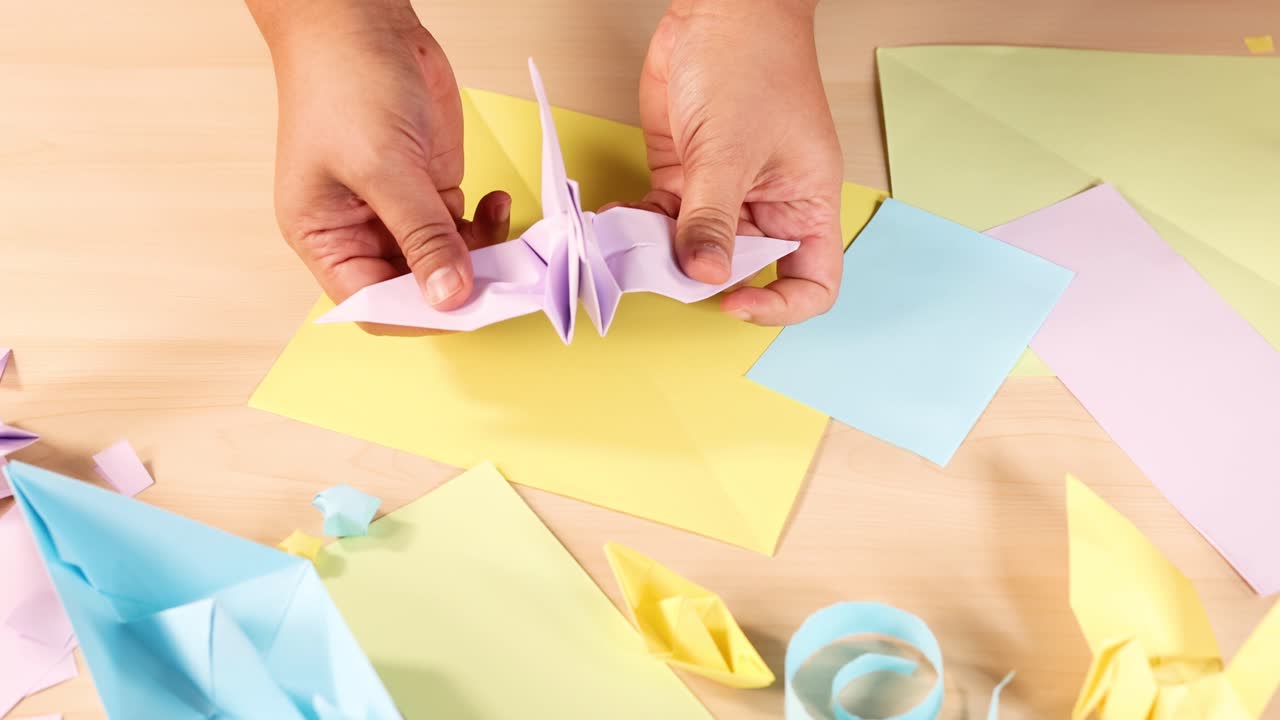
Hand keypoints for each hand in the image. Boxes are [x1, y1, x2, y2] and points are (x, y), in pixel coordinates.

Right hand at [248, 0, 508, 321]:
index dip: (420, 315)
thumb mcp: (383, 166)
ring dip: (483, 256)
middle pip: (416, 289)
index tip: (468, 307)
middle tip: (506, 278)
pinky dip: (489, 225)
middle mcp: (360, 233)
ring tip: (510, 236)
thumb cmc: (343, 82)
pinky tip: (499, 202)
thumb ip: (422, 235)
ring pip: (448, 262)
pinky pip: (464, 229)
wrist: (362, 20)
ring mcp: (399, 211)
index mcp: (326, 238)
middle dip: (461, 286)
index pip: (374, 305)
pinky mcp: (430, 187)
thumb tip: (449, 296)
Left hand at [639, 0, 842, 324]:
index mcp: (805, 204)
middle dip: (704, 277)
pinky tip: (615, 223)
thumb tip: (705, 275)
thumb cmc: (753, 63)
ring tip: (627, 249)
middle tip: (663, 273)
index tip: (733, 301)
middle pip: (744, 270)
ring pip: (695, 248)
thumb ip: (712, 218)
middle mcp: (769, 204)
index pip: (812, 281)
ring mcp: (725, 192)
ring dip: (660, 255)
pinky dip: (639, 227)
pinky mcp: (687, 175)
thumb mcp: (731, 150)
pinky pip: (663, 220)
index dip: (779, 305)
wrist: (718, 8)